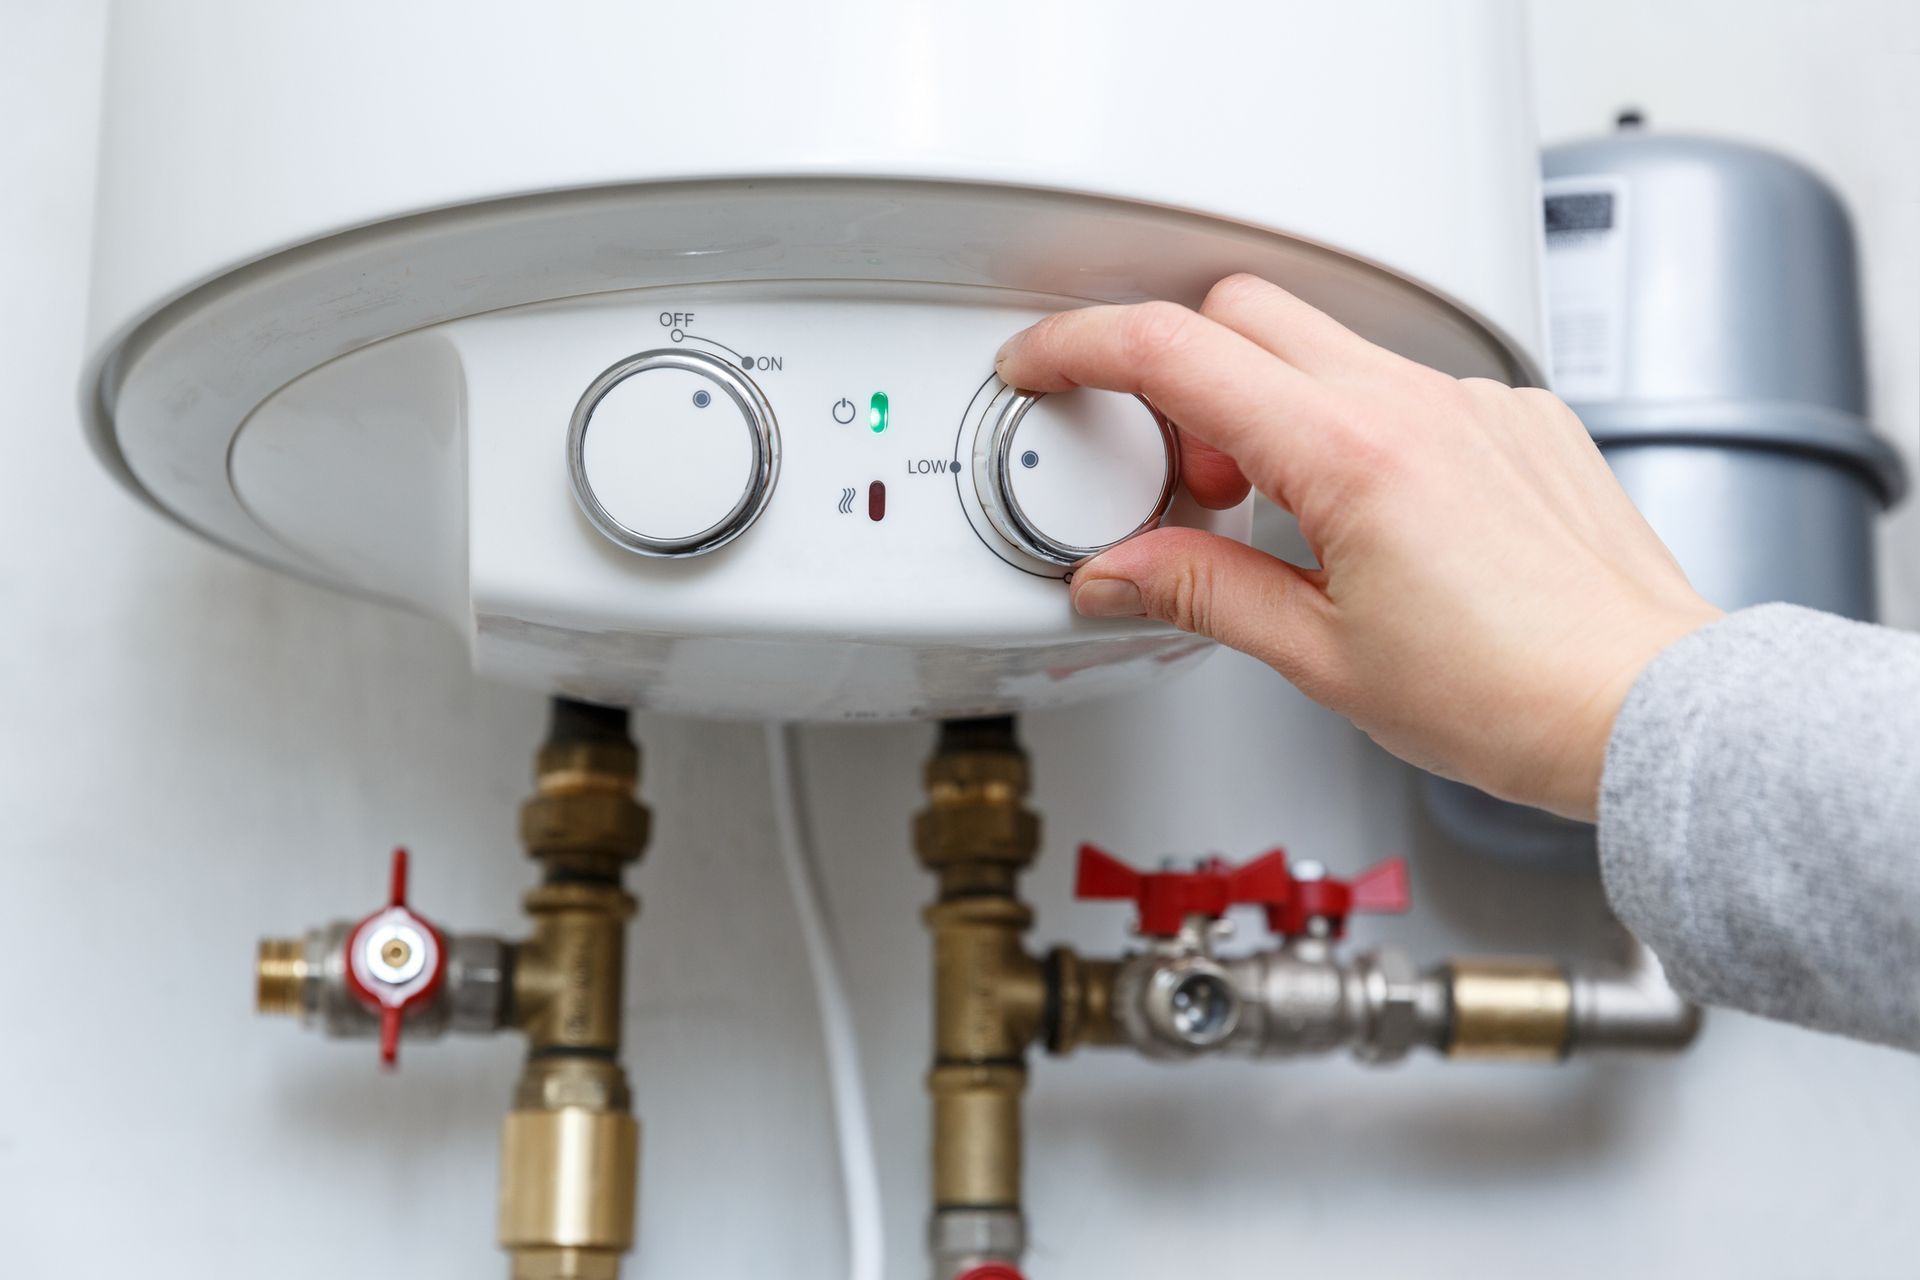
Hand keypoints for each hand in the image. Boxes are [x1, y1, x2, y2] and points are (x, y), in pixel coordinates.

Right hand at [995, 275, 1721, 820]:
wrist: (1644, 707)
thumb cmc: (1512, 696)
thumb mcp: (1322, 658)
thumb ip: (1203, 595)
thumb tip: (1117, 574)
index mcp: (1351, 455)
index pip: (1174, 351)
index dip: (1079, 347)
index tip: (1041, 366)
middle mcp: (1414, 402)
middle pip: (1241, 311)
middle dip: (1176, 373)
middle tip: (1175, 476)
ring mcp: (1470, 401)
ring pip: (1321, 343)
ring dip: (1264, 404)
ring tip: (1275, 515)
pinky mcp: (1512, 418)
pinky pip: (1399, 380)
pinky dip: (1347, 422)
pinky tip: (1365, 515)